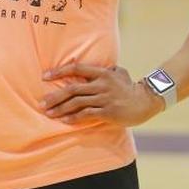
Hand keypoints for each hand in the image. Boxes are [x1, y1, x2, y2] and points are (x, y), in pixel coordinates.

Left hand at [40, 62, 162, 126]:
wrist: (146, 102)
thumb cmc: (129, 88)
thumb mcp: (118, 73)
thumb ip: (103, 70)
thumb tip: (86, 68)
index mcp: (102, 73)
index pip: (76, 68)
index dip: (59, 72)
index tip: (44, 77)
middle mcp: (102, 84)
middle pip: (73, 88)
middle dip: (55, 96)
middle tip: (42, 103)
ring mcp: (105, 98)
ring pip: (77, 102)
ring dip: (61, 108)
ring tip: (50, 113)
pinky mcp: (108, 112)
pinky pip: (87, 114)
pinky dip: (74, 117)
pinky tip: (65, 120)